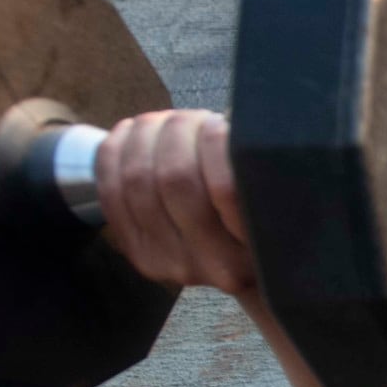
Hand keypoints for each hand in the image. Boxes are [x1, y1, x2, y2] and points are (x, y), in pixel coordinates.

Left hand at [94, 109, 256, 295]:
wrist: (245, 268)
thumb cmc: (266, 219)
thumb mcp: (276, 201)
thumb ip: (257, 170)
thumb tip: (235, 122)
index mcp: (253, 251)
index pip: (225, 187)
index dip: (214, 140)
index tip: (220, 123)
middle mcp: (209, 266)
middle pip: (175, 177)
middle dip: (179, 130)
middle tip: (193, 118)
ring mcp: (167, 262)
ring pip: (137, 178)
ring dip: (147, 135)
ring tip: (167, 122)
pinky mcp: (137, 252)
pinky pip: (110, 190)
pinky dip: (116, 150)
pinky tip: (132, 132)